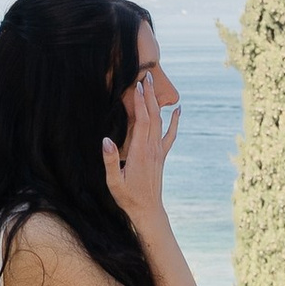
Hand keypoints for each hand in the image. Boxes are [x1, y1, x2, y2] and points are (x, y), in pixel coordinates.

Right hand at [101, 66, 178, 225]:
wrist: (148, 210)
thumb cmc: (127, 196)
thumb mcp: (113, 181)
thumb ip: (110, 161)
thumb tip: (106, 139)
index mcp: (140, 152)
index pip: (142, 121)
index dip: (140, 102)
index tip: (136, 85)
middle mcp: (152, 149)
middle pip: (153, 116)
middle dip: (149, 95)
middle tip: (146, 76)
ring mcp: (159, 151)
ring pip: (160, 122)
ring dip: (157, 103)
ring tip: (154, 85)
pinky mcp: (162, 155)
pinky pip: (170, 135)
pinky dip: (175, 121)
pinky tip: (178, 110)